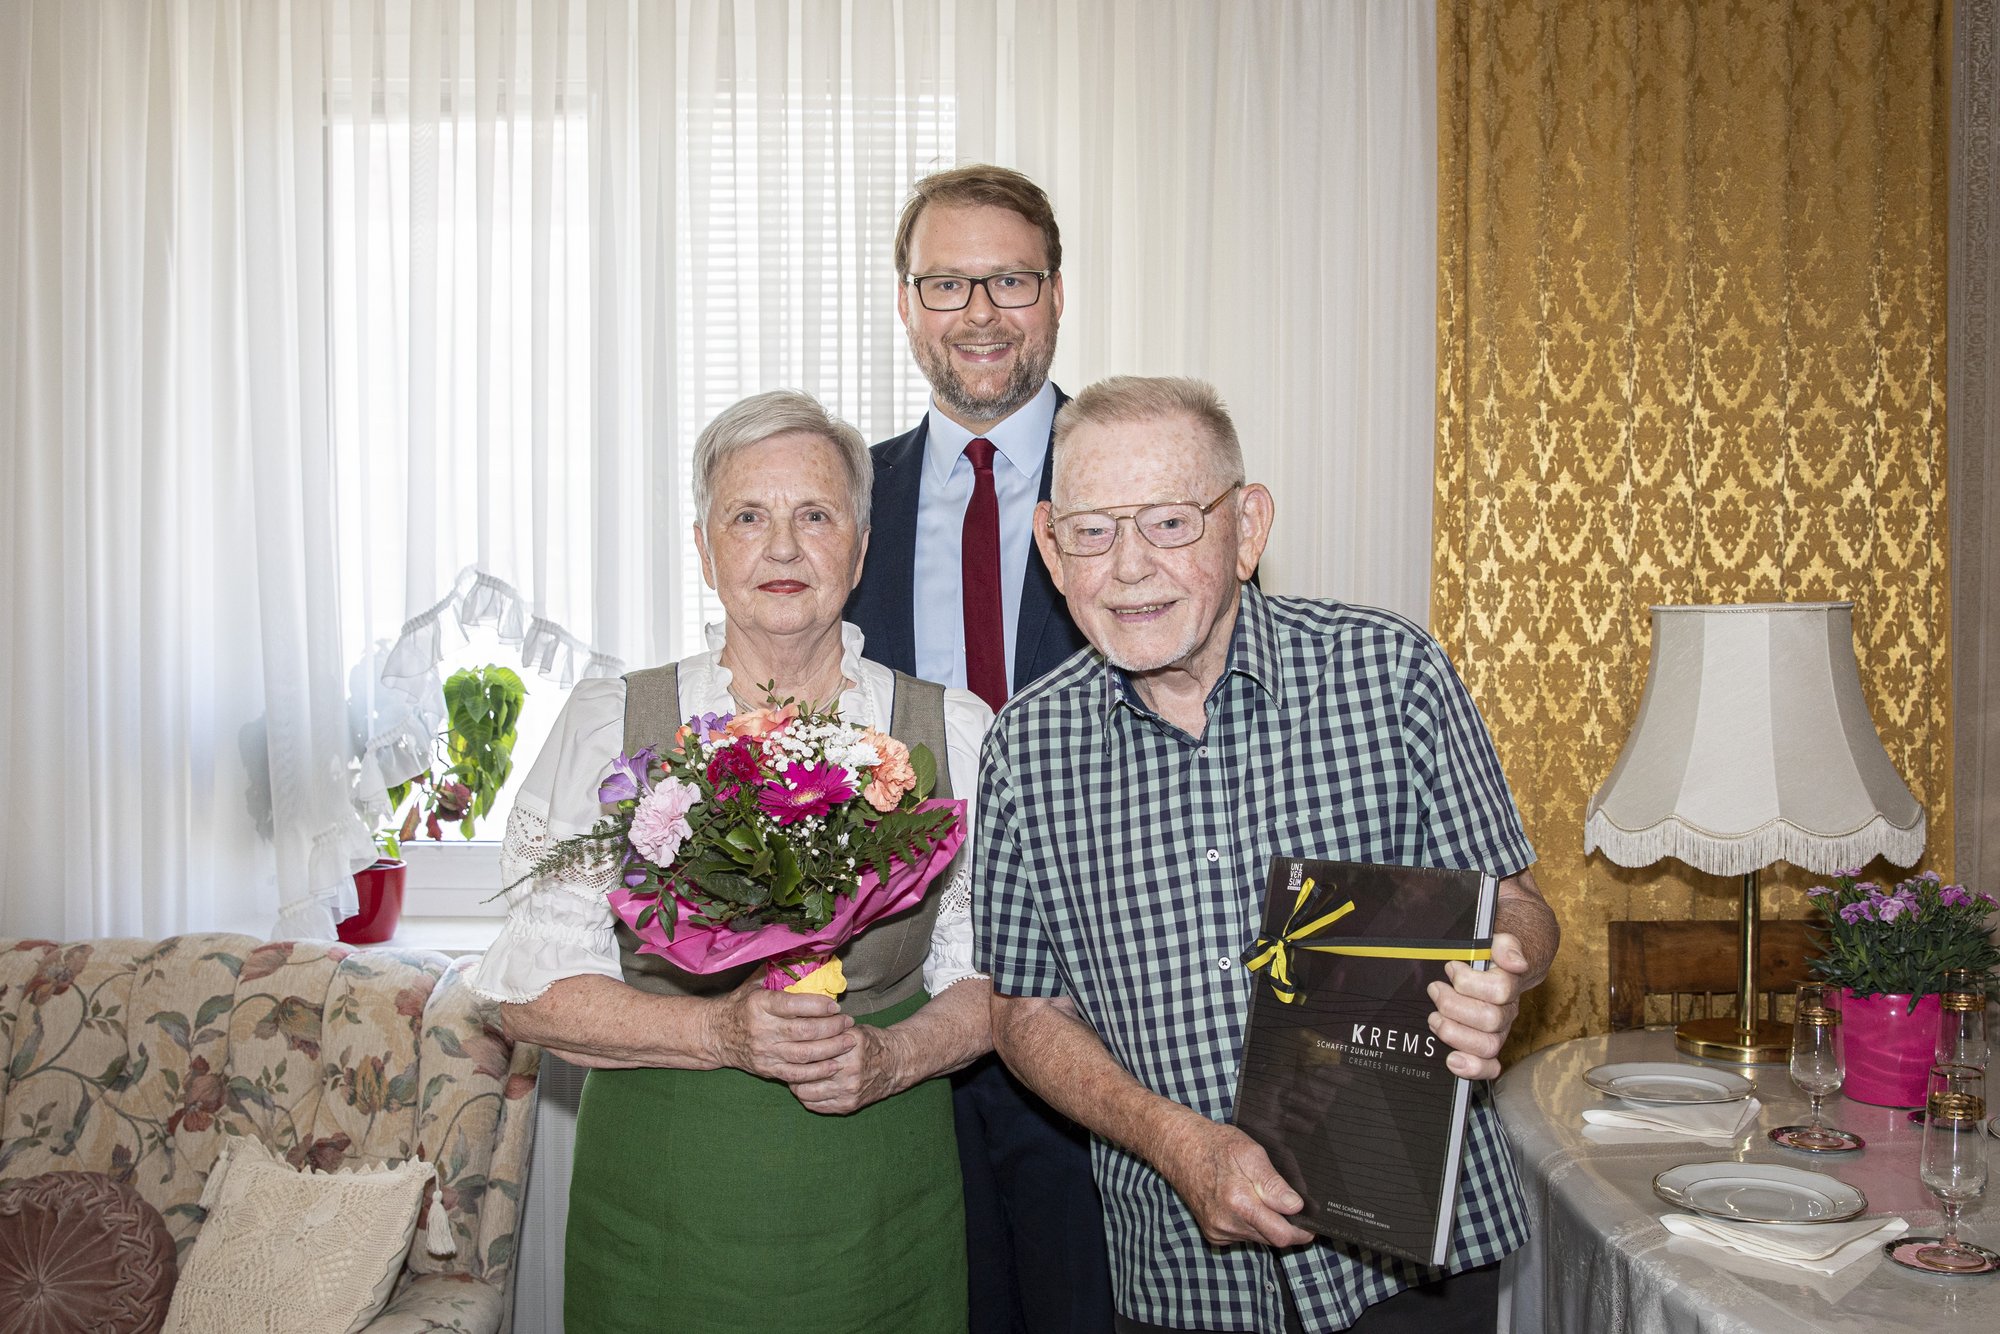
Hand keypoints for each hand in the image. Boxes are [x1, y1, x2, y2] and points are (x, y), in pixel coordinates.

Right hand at [702, 975, 856, 1082]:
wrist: (714, 1035)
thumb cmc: (739, 1005)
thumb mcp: (753, 984)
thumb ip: (776, 973)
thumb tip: (803, 954)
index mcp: (759, 1004)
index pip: (792, 1005)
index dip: (817, 1006)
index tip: (835, 1005)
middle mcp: (763, 1030)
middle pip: (804, 1032)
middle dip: (832, 1028)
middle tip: (848, 1022)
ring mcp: (765, 1052)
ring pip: (804, 1055)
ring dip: (831, 1049)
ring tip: (849, 1041)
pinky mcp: (767, 1069)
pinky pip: (796, 1075)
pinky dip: (818, 1072)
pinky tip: (834, 1065)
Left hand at [789, 1024, 909, 1115]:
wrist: (896, 1064)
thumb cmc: (872, 1043)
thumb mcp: (853, 1029)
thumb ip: (829, 1031)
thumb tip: (800, 1030)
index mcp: (849, 1047)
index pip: (810, 1052)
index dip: (796, 1050)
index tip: (791, 1048)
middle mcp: (849, 1071)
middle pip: (805, 1074)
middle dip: (792, 1069)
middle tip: (789, 1064)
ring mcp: (849, 1092)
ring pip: (807, 1093)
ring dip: (797, 1086)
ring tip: (796, 1077)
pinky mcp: (848, 1105)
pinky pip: (817, 1106)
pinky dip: (808, 1098)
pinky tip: (807, 1089)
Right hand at [1154, 1115, 1314, 1248]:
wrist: (1182, 1149)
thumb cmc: (1217, 1145)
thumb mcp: (1250, 1153)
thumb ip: (1273, 1182)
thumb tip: (1296, 1206)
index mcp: (1239, 1202)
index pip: (1281, 1234)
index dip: (1301, 1231)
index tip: (1310, 1223)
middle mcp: (1227, 1222)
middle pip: (1272, 1239)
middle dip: (1286, 1227)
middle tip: (1289, 1206)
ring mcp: (1218, 1231)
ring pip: (1258, 1238)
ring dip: (1266, 1224)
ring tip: (1260, 1196)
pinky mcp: (1213, 1234)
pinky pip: (1243, 1236)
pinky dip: (1251, 1224)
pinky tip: (1244, 1203)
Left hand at [1427, 931, 1530, 1079]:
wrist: (1498, 969)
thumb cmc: (1489, 957)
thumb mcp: (1496, 941)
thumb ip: (1506, 945)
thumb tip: (1516, 963)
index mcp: (1509, 985)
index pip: (1500, 990)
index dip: (1470, 981)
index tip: (1451, 968)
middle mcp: (1506, 1012)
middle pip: (1489, 1019)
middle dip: (1454, 1005)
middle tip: (1435, 990)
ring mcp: (1497, 1032)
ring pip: (1486, 1045)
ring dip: (1455, 1033)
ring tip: (1433, 1018)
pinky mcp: (1486, 1047)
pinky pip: (1489, 1066)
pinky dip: (1472, 1068)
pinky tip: (1452, 1060)